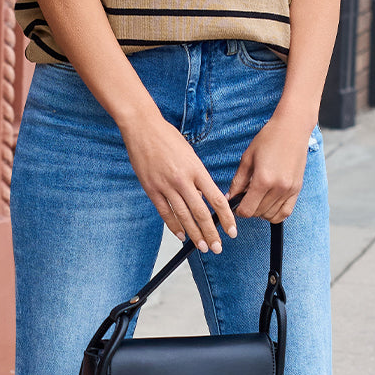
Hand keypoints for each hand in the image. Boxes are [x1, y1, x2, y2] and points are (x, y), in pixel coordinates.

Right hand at [120, 112, 237, 252]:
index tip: (232, 231)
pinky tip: (181, 235)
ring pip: (183, 216)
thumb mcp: (190, 155)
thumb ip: (198, 177)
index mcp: (196, 169)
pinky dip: (174, 226)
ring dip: (194, 234)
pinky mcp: (151, 189)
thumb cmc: (168, 138)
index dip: (226, 218)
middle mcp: (182, 180)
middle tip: (217, 247)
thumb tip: (205, 198)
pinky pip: (165, 212)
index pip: (216, 199)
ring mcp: (166, 186)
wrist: (143, 128)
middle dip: (211, 233)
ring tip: (202, 246)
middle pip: (201, 213)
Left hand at [228, 111, 311, 222]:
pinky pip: (286, 212)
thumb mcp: (247, 158)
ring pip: (271, 215)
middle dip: (248, 209)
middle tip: (245, 198)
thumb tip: (229, 198)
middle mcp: (278, 188)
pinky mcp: (297, 189)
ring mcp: (290, 190)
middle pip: (258, 213)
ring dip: (261, 212)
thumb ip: (238, 182)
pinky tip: (269, 204)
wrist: (292, 128)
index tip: (235, 204)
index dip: (238, 210)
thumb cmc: (268, 139)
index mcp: (263, 180)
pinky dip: (275, 213)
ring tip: (257, 198)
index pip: (247, 210)